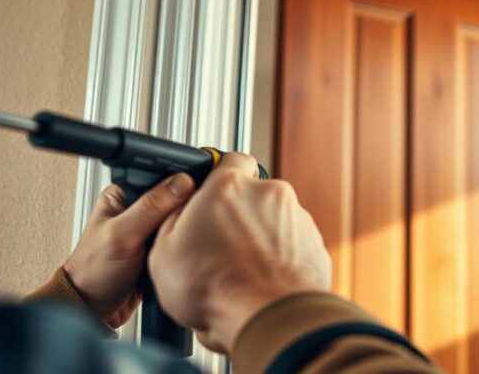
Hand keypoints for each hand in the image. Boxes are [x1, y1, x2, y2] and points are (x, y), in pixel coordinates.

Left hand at [63, 175, 194, 327]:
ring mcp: (150, 229)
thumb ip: (151, 207)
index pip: (162, 179)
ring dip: (184, 232)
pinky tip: (183, 252)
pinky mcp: (159, 247)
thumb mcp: (121, 235)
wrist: (94, 310)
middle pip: (176, 200)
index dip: (181, 186)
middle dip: (183, 213)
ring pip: (181, 221)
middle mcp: (138, 209)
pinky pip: (181, 240)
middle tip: (179, 229)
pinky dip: (184, 247)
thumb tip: (181, 182)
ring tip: (179, 243)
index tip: (193, 198)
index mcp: (124, 194)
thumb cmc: (92, 273)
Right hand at [149, 153, 331, 353]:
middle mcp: (269, 194)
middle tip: (221, 247)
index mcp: (229, 187)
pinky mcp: (314, 242)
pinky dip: (280, 256)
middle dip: (238, 216)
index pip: (230, 160)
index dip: (220, 178)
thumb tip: (184, 209)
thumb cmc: (216, 289)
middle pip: (252, 195)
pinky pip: (292, 243)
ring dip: (259, 238)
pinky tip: (262, 280)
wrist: (267, 318)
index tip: (213, 195)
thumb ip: (175, 217)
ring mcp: (296, 217)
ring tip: (241, 271)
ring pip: (273, 221)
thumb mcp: (164, 251)